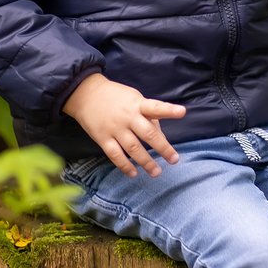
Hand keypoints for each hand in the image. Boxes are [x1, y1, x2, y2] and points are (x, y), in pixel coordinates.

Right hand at [62, 73, 185, 176]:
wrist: (85, 94)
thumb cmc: (116, 97)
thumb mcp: (134, 99)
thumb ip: (148, 116)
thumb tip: (160, 136)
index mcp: (137, 105)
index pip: (155, 107)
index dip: (169, 110)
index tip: (182, 112)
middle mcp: (127, 117)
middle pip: (147, 133)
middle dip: (162, 148)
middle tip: (174, 160)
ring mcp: (115, 128)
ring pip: (133, 148)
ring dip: (146, 162)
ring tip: (156, 172)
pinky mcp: (102, 138)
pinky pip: (115, 155)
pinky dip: (125, 166)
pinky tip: (134, 173)